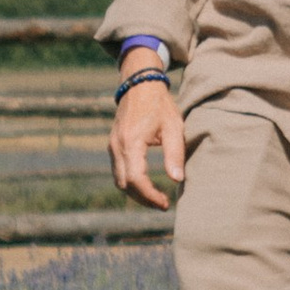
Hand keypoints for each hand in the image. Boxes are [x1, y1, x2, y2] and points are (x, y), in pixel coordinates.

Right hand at [110, 75, 186, 211]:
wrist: (140, 84)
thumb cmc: (160, 105)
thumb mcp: (174, 127)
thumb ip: (175, 153)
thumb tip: (177, 179)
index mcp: (131, 141)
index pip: (135, 179)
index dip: (149, 195)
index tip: (165, 203)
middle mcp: (117, 146)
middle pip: (124, 184)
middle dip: (143, 199)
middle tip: (163, 205)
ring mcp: (112, 146)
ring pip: (119, 180)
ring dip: (135, 193)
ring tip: (157, 198)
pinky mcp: (113, 145)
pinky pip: (118, 171)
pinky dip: (130, 182)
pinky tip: (146, 186)